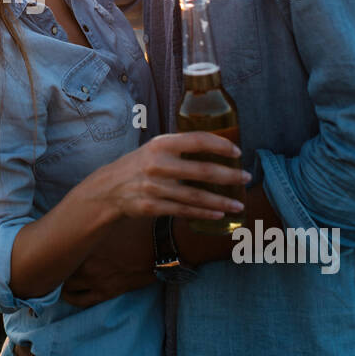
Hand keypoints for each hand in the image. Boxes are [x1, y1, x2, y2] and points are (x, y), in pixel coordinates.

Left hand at [62, 215, 155, 307]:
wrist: (162, 245)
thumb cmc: (139, 226)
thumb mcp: (113, 215)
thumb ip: (94, 218)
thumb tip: (81, 213)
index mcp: (84, 238)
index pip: (57, 247)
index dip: (54, 248)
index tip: (53, 248)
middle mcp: (85, 260)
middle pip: (59, 268)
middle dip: (58, 267)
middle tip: (58, 265)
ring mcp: (94, 278)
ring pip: (66, 288)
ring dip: (64, 284)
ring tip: (66, 279)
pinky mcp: (105, 292)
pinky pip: (80, 301)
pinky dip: (73, 298)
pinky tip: (74, 293)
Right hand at [96, 131, 249, 223]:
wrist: (108, 188)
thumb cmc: (139, 165)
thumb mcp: (155, 148)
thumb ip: (180, 147)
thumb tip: (216, 146)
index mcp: (161, 144)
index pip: (198, 140)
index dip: (221, 145)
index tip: (237, 152)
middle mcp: (158, 164)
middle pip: (203, 171)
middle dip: (230, 176)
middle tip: (246, 178)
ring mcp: (154, 187)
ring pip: (196, 196)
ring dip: (221, 201)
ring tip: (239, 204)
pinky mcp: (151, 206)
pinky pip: (184, 211)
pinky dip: (203, 213)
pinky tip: (218, 215)